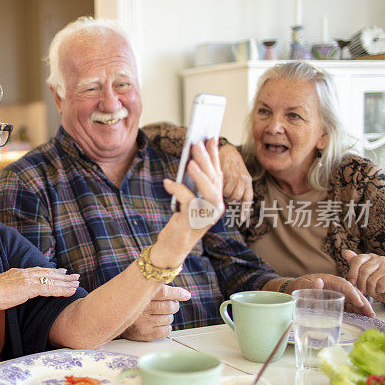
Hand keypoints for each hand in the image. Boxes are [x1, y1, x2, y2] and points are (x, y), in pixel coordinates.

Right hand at [0, 267, 79, 310]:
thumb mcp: (3, 287)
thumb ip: (12, 286)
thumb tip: (15, 290)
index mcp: (20, 272)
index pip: (39, 270)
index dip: (52, 271)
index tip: (61, 271)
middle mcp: (26, 274)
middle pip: (49, 273)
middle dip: (63, 275)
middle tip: (75, 276)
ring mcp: (29, 280)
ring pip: (52, 280)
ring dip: (66, 282)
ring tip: (77, 283)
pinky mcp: (30, 288)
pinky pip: (50, 289)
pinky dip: (62, 290)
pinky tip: (70, 291)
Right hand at [122, 285, 189, 340]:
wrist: (110, 317)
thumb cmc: (128, 300)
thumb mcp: (135, 288)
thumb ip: (152, 285)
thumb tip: (177, 286)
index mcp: (139, 294)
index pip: (165, 292)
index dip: (178, 293)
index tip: (185, 295)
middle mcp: (141, 309)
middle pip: (170, 306)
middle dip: (173, 305)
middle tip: (170, 304)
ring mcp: (143, 323)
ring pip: (169, 318)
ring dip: (168, 316)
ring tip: (159, 314)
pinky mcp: (145, 335)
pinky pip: (166, 331)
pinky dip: (166, 327)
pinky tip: (159, 323)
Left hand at [155, 138, 223, 267]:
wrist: (172, 247)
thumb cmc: (179, 222)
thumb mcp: (186, 201)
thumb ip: (190, 185)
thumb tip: (188, 161)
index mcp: (215, 200)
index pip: (218, 173)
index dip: (215, 155)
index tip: (211, 137)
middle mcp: (216, 207)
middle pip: (214, 179)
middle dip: (206, 159)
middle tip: (197, 143)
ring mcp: (208, 216)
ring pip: (208, 190)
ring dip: (200, 174)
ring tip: (190, 161)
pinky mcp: (195, 222)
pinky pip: (188, 201)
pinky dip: (177, 190)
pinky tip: (167, 182)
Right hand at [219, 144, 252, 219]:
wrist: (227, 150)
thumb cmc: (232, 165)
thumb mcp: (239, 176)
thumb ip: (237, 188)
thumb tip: (233, 204)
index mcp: (248, 181)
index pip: (248, 199)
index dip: (244, 210)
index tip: (241, 220)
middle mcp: (243, 180)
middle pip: (236, 198)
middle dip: (228, 199)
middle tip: (221, 197)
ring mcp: (235, 177)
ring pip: (227, 194)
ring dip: (221, 194)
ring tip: (217, 188)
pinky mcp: (225, 174)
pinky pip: (220, 188)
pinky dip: (216, 188)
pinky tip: (212, 184)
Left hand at [287, 274, 374, 316]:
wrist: (296, 289)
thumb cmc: (299, 286)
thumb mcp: (303, 285)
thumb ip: (311, 286)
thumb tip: (319, 282)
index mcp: (329, 280)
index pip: (344, 285)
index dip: (352, 293)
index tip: (359, 302)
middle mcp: (336, 286)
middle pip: (352, 292)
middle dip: (362, 302)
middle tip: (371, 313)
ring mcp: (338, 293)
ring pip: (353, 299)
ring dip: (362, 307)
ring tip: (370, 316)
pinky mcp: (337, 299)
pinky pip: (349, 304)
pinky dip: (356, 310)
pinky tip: (363, 316)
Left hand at [343, 250, 384, 306]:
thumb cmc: (374, 285)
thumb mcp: (361, 275)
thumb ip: (354, 264)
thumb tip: (346, 252)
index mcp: (370, 257)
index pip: (357, 260)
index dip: (352, 273)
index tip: (351, 283)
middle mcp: (380, 259)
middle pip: (364, 271)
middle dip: (361, 284)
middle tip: (363, 290)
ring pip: (372, 279)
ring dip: (370, 289)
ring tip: (372, 291)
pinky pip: (381, 284)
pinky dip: (379, 290)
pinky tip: (381, 290)